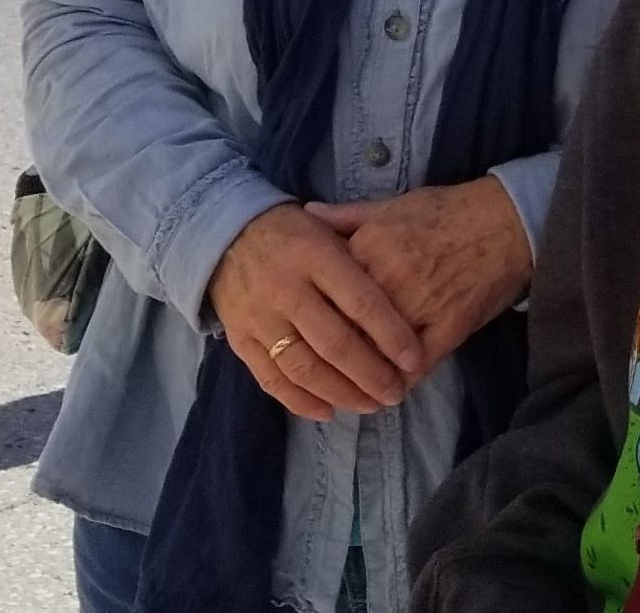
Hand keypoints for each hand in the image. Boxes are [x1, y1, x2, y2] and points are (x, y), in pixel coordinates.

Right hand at [207, 203, 427, 421]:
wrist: (225, 234)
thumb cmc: (295, 232)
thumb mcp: (331, 227)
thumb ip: (364, 255)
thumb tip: (403, 289)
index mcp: (316, 256)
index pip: (361, 302)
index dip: (391, 334)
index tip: (414, 359)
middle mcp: (286, 289)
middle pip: (334, 342)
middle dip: (369, 374)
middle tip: (395, 393)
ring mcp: (259, 317)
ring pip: (303, 367)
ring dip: (340, 392)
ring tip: (369, 405)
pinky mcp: (239, 339)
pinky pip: (271, 378)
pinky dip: (299, 401)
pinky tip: (327, 411)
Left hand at [306, 178, 533, 376]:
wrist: (510, 219)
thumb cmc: (450, 210)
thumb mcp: (395, 204)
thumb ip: (349, 215)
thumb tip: (307, 213)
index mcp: (371, 246)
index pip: (326, 293)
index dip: (314, 316)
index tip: (305, 331)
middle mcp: (389, 277)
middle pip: (346, 328)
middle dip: (331, 355)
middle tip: (322, 374)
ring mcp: (420, 305)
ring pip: (376, 353)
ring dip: (363, 378)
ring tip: (354, 393)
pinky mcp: (450, 327)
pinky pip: (417, 365)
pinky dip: (401, 382)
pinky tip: (392, 392)